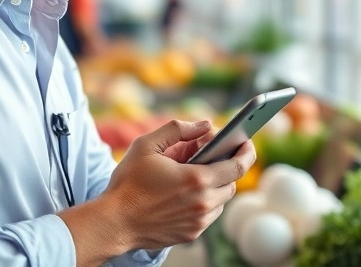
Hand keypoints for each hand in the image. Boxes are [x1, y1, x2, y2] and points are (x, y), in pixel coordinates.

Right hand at [104, 120, 256, 250]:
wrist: (114, 222)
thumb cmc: (128, 183)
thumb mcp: (147, 145)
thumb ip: (178, 129)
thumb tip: (204, 125)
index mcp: (196, 179)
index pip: (238, 166)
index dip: (246, 152)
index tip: (246, 142)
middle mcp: (203, 203)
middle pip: (231, 183)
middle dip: (224, 167)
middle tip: (207, 156)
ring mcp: (198, 222)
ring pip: (220, 200)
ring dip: (213, 185)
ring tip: (193, 174)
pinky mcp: (191, 235)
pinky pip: (208, 215)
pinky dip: (203, 202)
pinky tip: (184, 194)